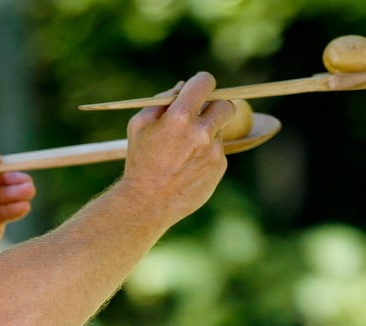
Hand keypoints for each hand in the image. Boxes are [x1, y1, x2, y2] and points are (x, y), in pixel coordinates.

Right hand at [119, 73, 234, 225]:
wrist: (147, 203)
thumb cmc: (140, 161)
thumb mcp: (139, 124)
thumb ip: (162, 100)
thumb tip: (182, 87)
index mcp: (180, 116)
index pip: (205, 83)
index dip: (202, 83)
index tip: (200, 89)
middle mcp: (202, 132)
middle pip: (225, 105)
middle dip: (215, 106)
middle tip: (203, 114)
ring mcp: (214, 151)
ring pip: (220, 129)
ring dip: (208, 132)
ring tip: (186, 149)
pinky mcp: (219, 167)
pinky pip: (218, 151)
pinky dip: (207, 153)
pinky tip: (189, 165)